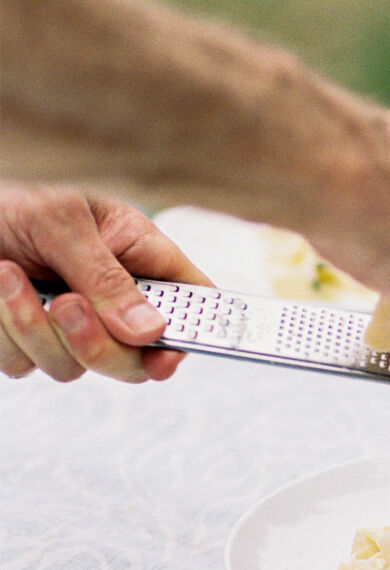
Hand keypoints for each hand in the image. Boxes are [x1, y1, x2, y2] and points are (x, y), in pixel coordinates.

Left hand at [0, 183, 211, 382]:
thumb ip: (107, 278)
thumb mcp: (64, 223)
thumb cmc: (12, 202)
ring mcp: (72, 328)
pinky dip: (6, 333)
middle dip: (96, 343)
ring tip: (8, 275)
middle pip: (134, 360)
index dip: (188, 336)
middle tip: (64, 304)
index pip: (190, 306)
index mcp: (140, 258)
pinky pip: (26, 364)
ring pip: (74, 368)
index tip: (163, 357)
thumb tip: (150, 330)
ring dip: (35, 329)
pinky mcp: (31, 343)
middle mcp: (114, 300)